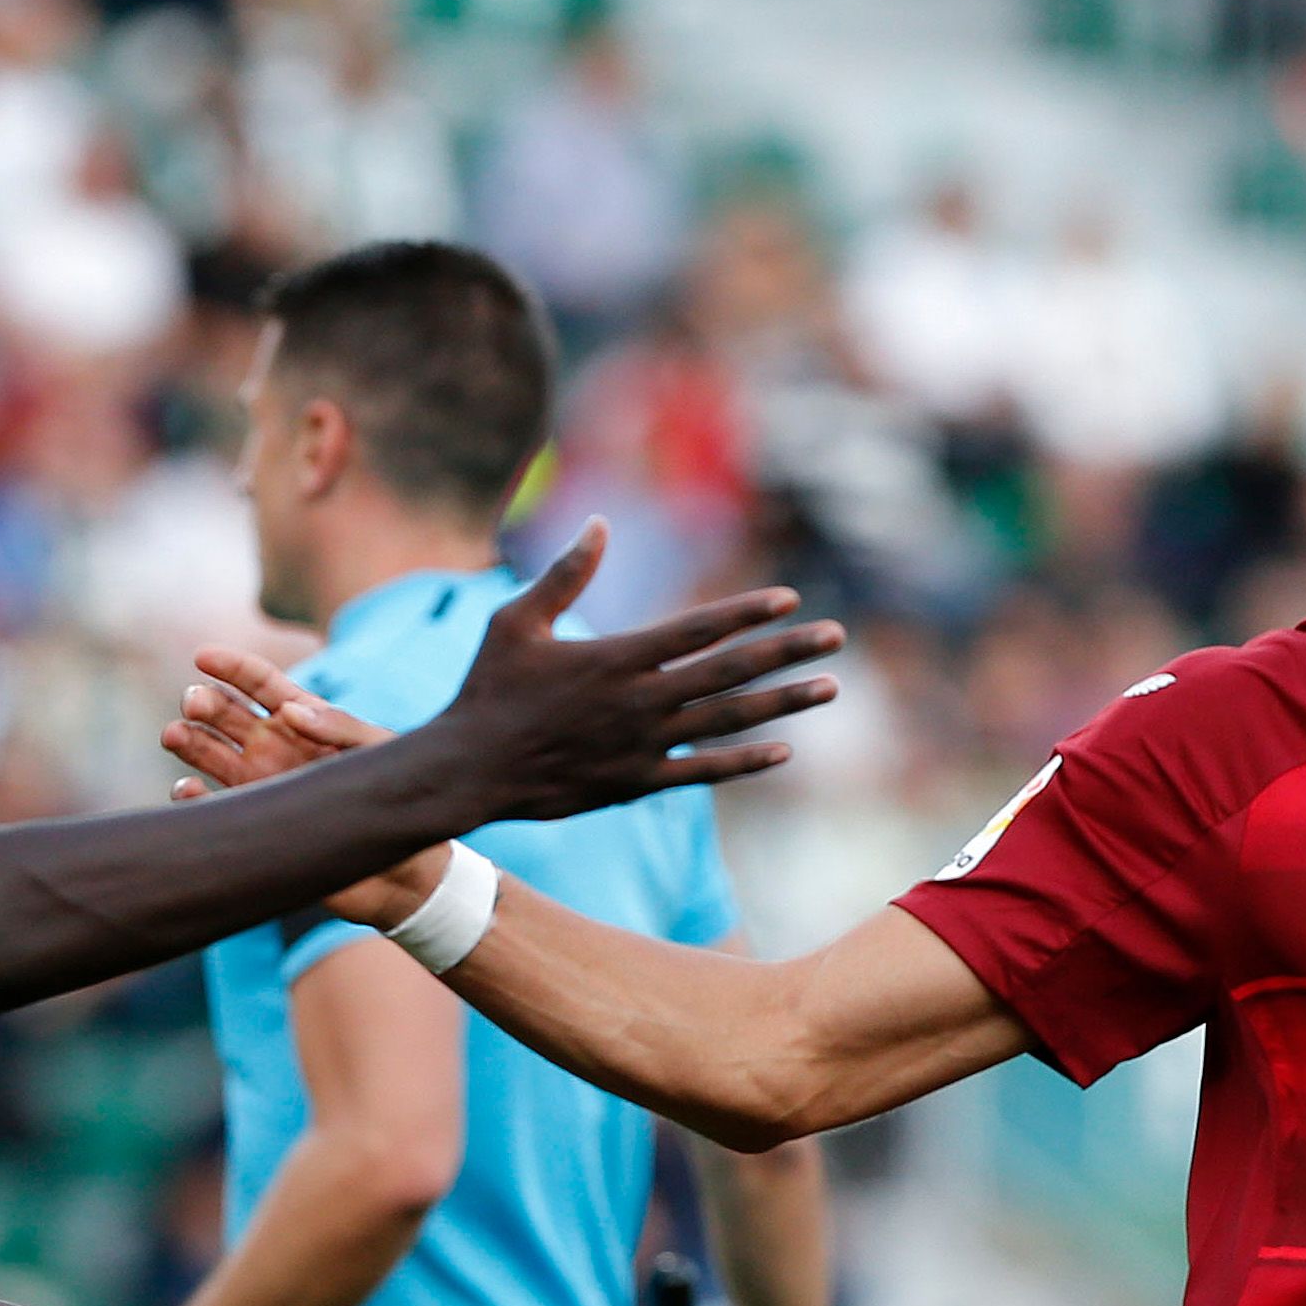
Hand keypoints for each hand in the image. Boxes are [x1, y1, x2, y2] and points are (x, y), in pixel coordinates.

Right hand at [164, 651, 438, 922]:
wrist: (400, 870)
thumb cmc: (395, 798)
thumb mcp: (378, 752)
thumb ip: (340, 727)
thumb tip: (289, 712)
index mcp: (306, 719)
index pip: (261, 684)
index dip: (231, 667)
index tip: (202, 656)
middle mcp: (276, 747)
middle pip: (226, 715)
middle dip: (204, 703)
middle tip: (192, 703)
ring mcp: (260, 784)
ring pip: (209, 754)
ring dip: (188, 741)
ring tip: (173, 735)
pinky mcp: (254, 821)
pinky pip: (213, 805)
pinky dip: (193, 798)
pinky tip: (186, 790)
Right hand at [418, 519, 840, 822]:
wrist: (469, 769)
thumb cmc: (488, 690)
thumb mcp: (516, 621)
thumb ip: (564, 574)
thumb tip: (598, 524)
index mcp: (616, 656)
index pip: (698, 630)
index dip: (746, 613)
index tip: (789, 600)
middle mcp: (640, 700)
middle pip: (731, 671)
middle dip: (787, 651)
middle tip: (836, 637)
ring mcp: (643, 744)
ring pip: (728, 720)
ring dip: (783, 704)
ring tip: (829, 688)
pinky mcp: (637, 782)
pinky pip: (702, 771)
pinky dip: (743, 762)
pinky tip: (782, 751)